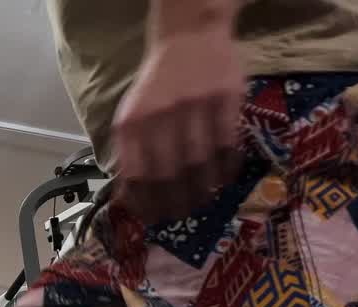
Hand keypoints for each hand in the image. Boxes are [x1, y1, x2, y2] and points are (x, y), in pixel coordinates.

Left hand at [111, 9, 245, 223]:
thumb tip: (130, 196)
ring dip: (202, 190)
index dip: (146, 202)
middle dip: (175, 202)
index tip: (154, 218)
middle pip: (168, 174)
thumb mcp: (132, 114)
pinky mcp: (224, 99)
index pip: (136, 174)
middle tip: (181, 215)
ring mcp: (193, 107)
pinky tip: (224, 179)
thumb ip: (130, 150)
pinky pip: (227, 143)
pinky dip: (226, 167)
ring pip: (199, 162)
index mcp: (131, 123)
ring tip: (203, 201)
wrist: (188, 37)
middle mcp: (159, 116)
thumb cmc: (157, 84)